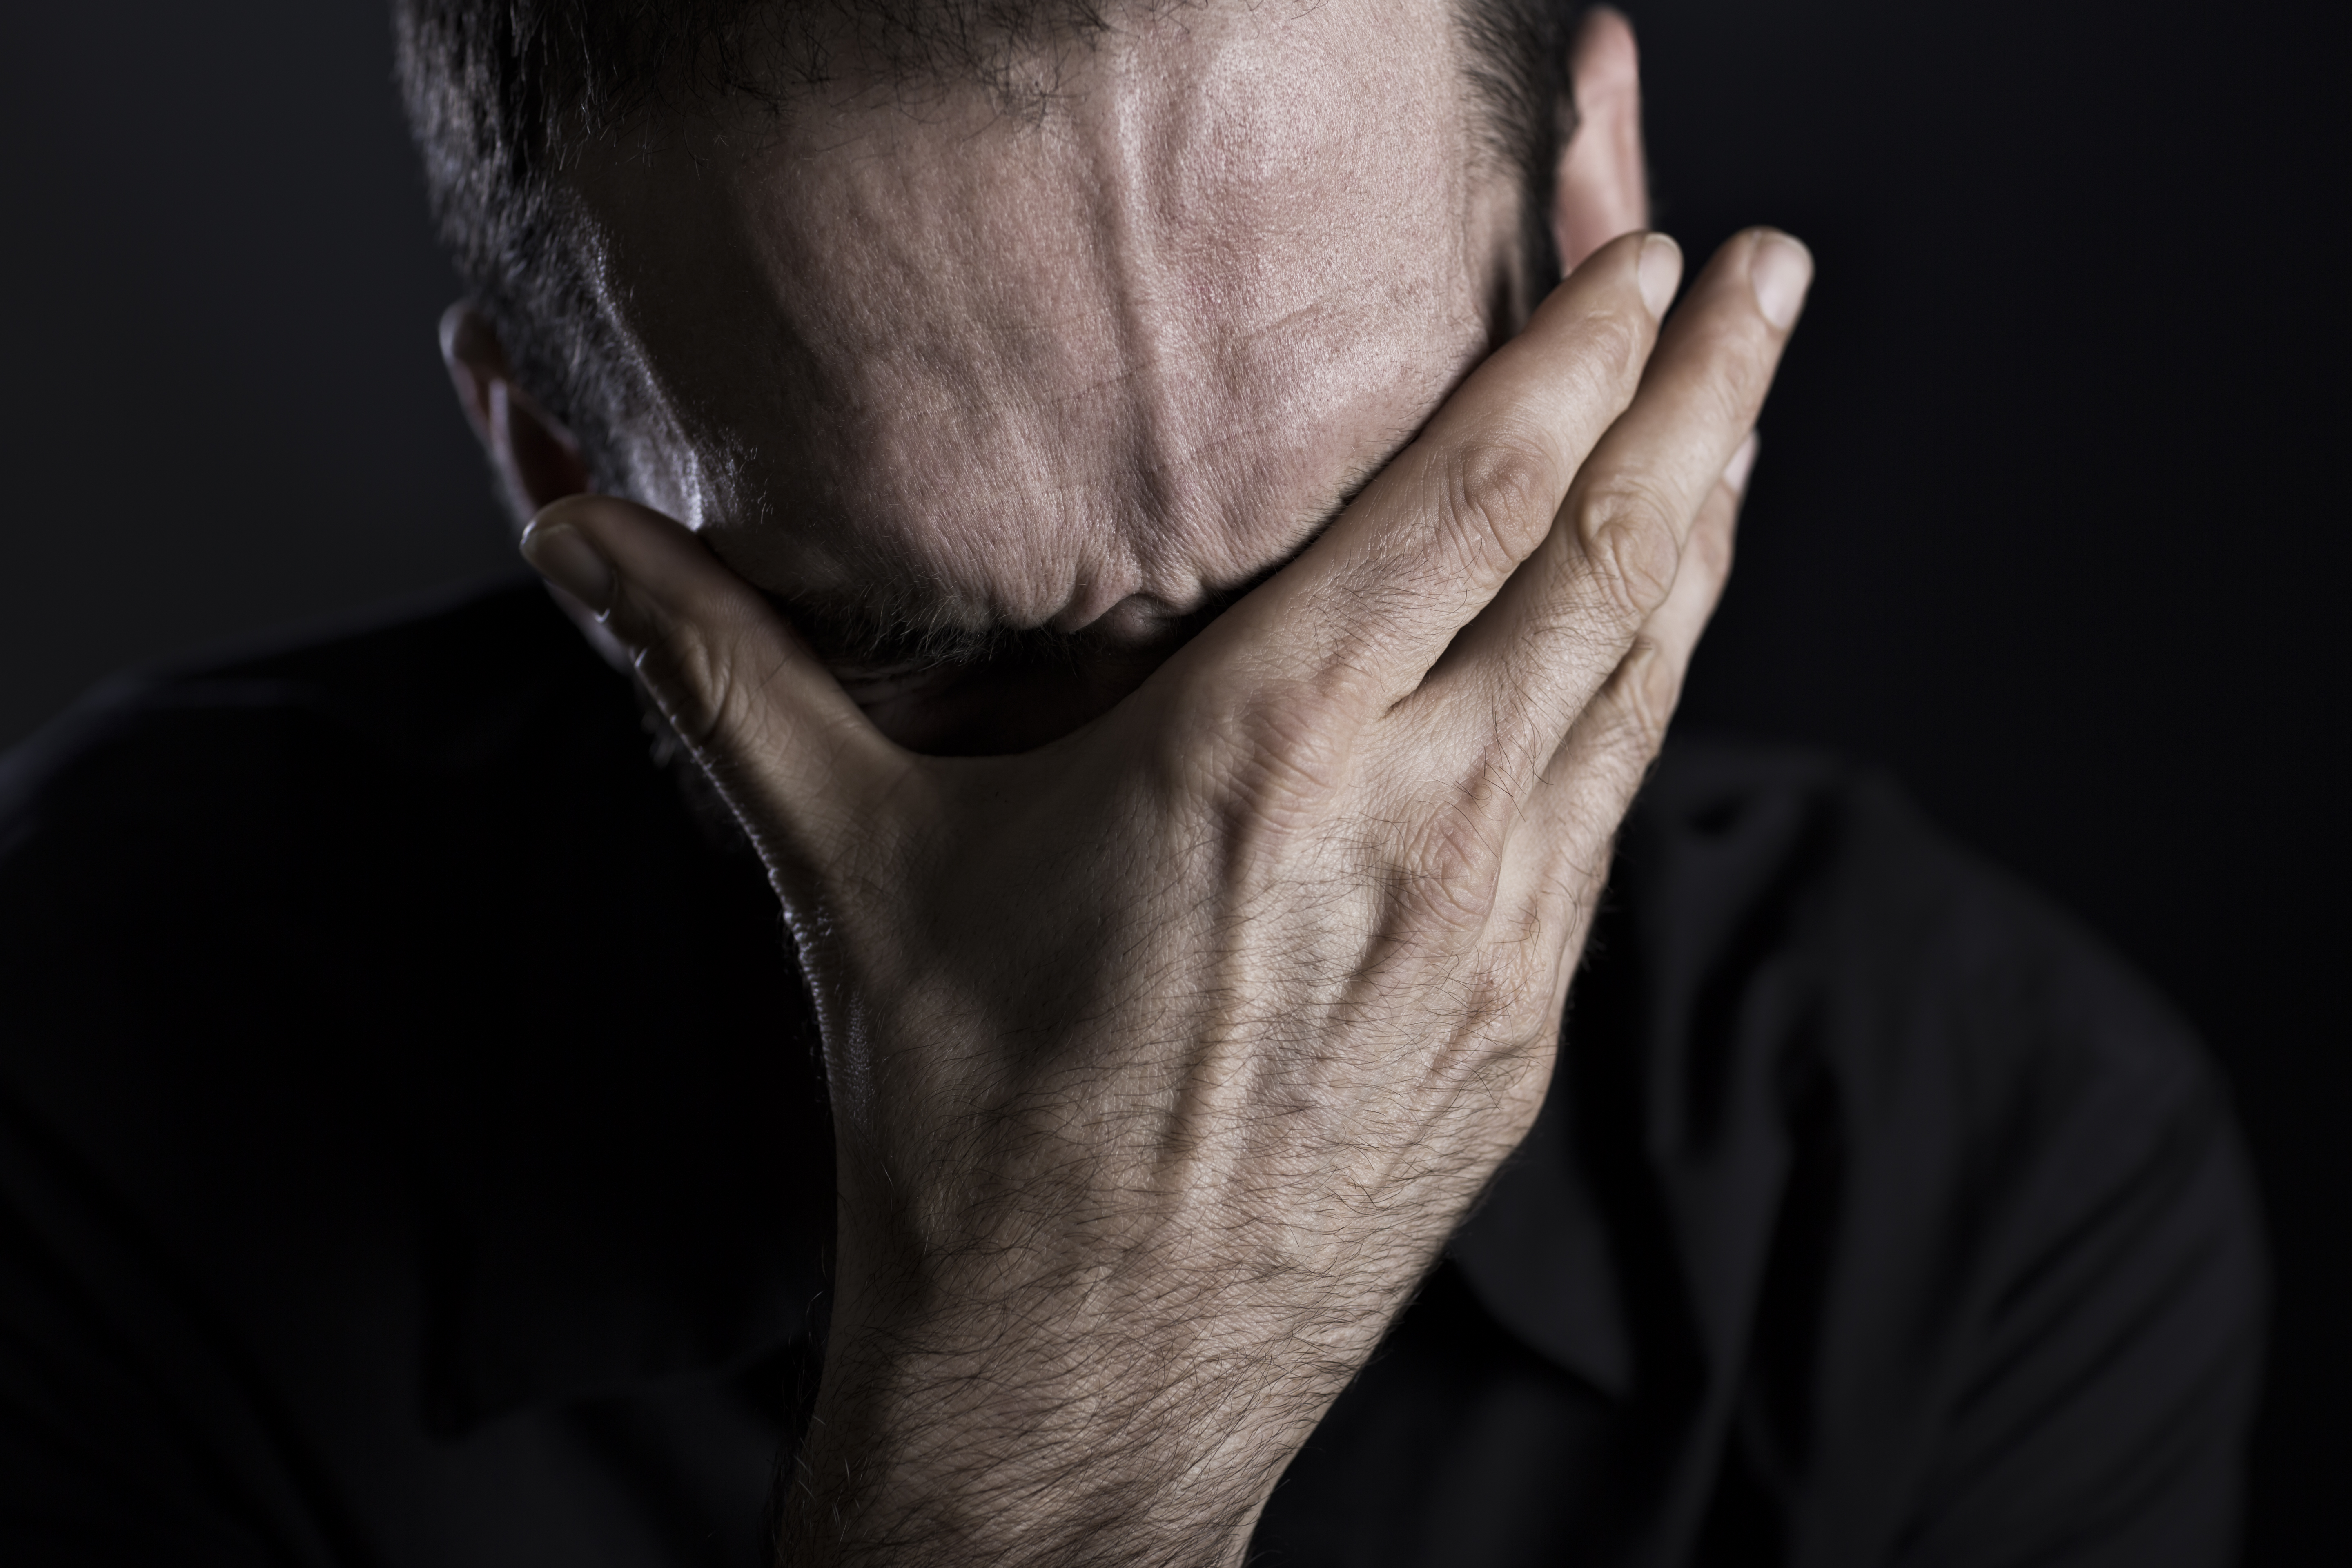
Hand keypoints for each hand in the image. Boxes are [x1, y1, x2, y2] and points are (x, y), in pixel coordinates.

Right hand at [520, 226, 1808, 1565]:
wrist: (1078, 1390)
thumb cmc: (961, 1130)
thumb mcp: (849, 872)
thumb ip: (721, 672)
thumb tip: (564, 538)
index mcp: (1259, 757)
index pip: (1472, 501)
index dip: (1575, 355)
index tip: (1649, 251)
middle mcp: (1414, 828)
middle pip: (1613, 559)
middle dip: (1708, 392)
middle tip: (1776, 273)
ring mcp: (1495, 936)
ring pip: (1646, 679)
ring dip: (1708, 525)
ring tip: (1745, 411)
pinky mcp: (1521, 1027)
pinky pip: (1614, 809)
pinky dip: (1651, 686)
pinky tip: (1659, 633)